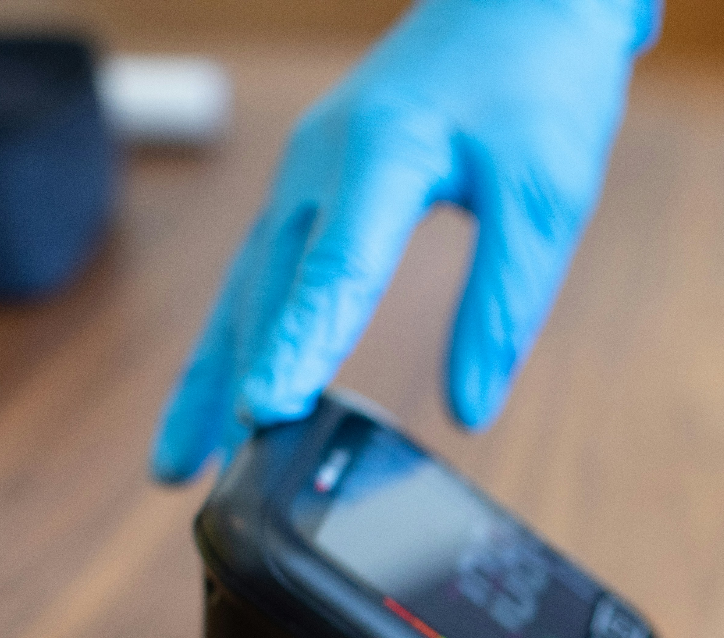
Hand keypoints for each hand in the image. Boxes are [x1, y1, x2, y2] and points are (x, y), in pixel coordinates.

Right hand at [153, 0, 657, 480]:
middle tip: (190, 472)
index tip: (264, 416)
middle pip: (261, 289)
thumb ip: (505, 303)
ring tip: (177, 455)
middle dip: (225, 383)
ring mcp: (307, 168)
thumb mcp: (547, 196)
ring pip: (246, 284)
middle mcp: (321, 160)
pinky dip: (241, 332)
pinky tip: (228, 383)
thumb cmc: (539, 80)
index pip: (332, 271)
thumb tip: (473, 409)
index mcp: (381, 152)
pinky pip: (264, 268)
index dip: (298, 349)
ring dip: (212, 369)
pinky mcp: (314, 180)